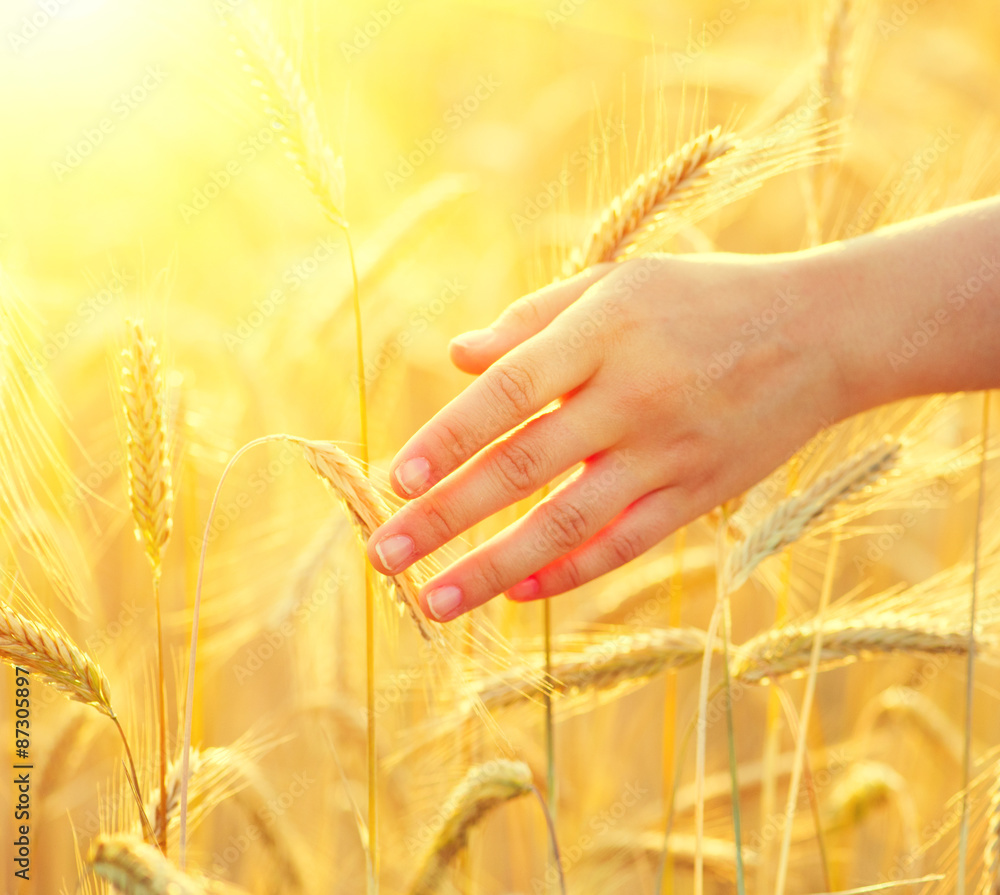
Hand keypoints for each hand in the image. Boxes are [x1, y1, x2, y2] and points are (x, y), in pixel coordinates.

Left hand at [365, 251, 849, 621]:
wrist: (820, 332)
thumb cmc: (701, 300)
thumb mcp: (617, 283)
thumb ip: (532, 318)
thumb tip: (455, 356)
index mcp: (603, 331)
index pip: (507, 393)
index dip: (447, 438)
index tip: (396, 480)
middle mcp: (633, 395)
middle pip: (523, 466)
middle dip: (446, 516)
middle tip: (384, 556)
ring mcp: (668, 451)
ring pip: (568, 522)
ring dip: (494, 567)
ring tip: (434, 602)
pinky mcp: (699, 493)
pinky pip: (626, 542)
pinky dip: (571, 573)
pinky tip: (520, 593)